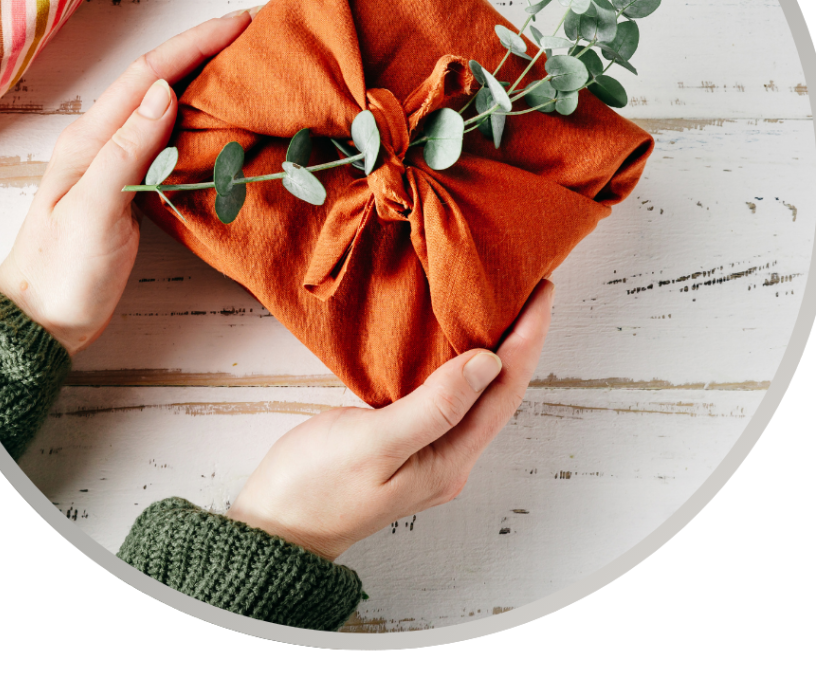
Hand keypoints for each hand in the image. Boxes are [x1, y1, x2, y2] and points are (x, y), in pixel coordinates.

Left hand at [0, 11, 252, 353]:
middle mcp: (105, 140)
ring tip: (249, 66)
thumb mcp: (93, 210)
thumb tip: (165, 92)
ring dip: (206, 80)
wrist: (44, 318)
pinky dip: (202, 118)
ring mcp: (120, 162)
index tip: (239, 24)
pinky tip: (226, 119)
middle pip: (161, 79)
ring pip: (169, 105)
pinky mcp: (134, 185)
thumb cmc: (62, 270)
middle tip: (255, 35)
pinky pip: (173, 138)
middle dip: (205, 50)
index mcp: (91, 138)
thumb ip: (126, 150)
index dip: (194, 44)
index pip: (150, 76)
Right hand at [227, 279, 553, 560]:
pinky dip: (458, 360)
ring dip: (494, 347)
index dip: (528, 339)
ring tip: (501, 303)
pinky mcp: (405, 439)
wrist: (274, 527)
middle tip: (529, 287)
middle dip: (520, 339)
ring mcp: (429, 450)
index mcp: (450, 460)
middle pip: (500, 390)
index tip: (541, 292)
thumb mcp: (374, 444)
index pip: (506, 390)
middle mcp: (450, 457)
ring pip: (475, 391)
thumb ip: (434, 406)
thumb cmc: (316, 488)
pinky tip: (453, 338)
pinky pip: (447, 393)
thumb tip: (488, 363)